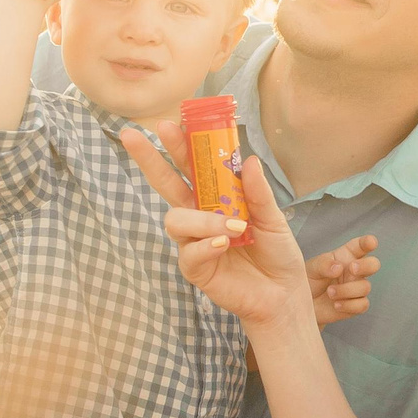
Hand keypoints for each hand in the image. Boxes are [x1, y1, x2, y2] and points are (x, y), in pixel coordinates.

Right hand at [118, 120, 312, 334]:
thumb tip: (247, 160)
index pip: (191, 167)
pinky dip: (206, 245)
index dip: (179, 146)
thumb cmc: (276, 253)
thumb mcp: (273, 217)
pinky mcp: (196, 269)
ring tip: (234, 227)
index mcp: (216, 198)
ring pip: (175, 220)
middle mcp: (199, 217)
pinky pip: (188, 253)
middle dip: (149, 160)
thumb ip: (258, 192)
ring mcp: (194, 242)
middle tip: (133, 136)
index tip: (169, 124)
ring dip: (202, 220)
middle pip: (166, 184)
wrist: (283, 293)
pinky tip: (224, 245)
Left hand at [307, 236, 378, 326]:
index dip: (368, 242)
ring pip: (365, 287)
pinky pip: (362, 305)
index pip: (360, 246)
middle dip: (366, 266)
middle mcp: (354, 271)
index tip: (371, 242)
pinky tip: (336, 305)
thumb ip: (324, 265)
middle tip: (352, 268)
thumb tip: (339, 267)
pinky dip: (349, 305)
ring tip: (330, 292)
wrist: (301, 305)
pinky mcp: (355, 305)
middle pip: (373, 264)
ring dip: (347, 290)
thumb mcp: (311, 268)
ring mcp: (356, 288)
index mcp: (345, 256)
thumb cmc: (308, 281)